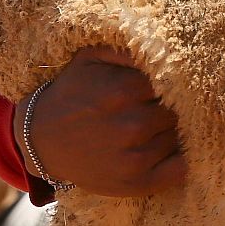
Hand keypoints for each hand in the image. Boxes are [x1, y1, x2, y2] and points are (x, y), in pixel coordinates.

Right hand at [14, 46, 184, 195]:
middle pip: (180, 109)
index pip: (176, 81)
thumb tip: (162, 43)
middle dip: (175, 105)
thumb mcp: (90, 59)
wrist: (40, 142)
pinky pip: (180, 169)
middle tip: (162, 104)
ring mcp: (135, 157)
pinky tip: (171, 149)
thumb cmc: (72, 94)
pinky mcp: (137, 182)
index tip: (169, 82)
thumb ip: (127, 48)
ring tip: (157, 125)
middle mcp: (133, 124)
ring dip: (176, 129)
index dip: (174, 81)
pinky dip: (184, 159)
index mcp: (125, 90)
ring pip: (181, 135)